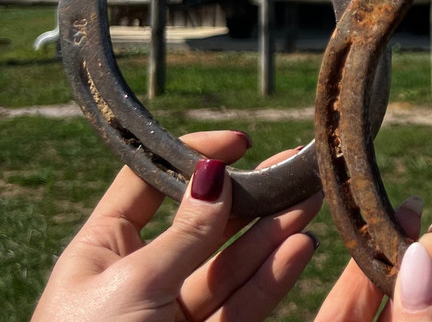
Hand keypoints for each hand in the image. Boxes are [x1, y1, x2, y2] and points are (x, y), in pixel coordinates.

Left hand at [32, 130, 321, 321]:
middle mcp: (141, 278)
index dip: (193, 158)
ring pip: (232, 262)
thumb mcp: (131, 285)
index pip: (150, 185)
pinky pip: (244, 303)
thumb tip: (214, 172)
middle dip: (250, 193)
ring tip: (311, 199)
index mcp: (103, 253)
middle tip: (296, 164)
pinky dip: (274, 276)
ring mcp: (175, 314)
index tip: (240, 143)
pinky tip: (300, 246)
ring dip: (273, 229)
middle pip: (204, 223)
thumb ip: (184, 233)